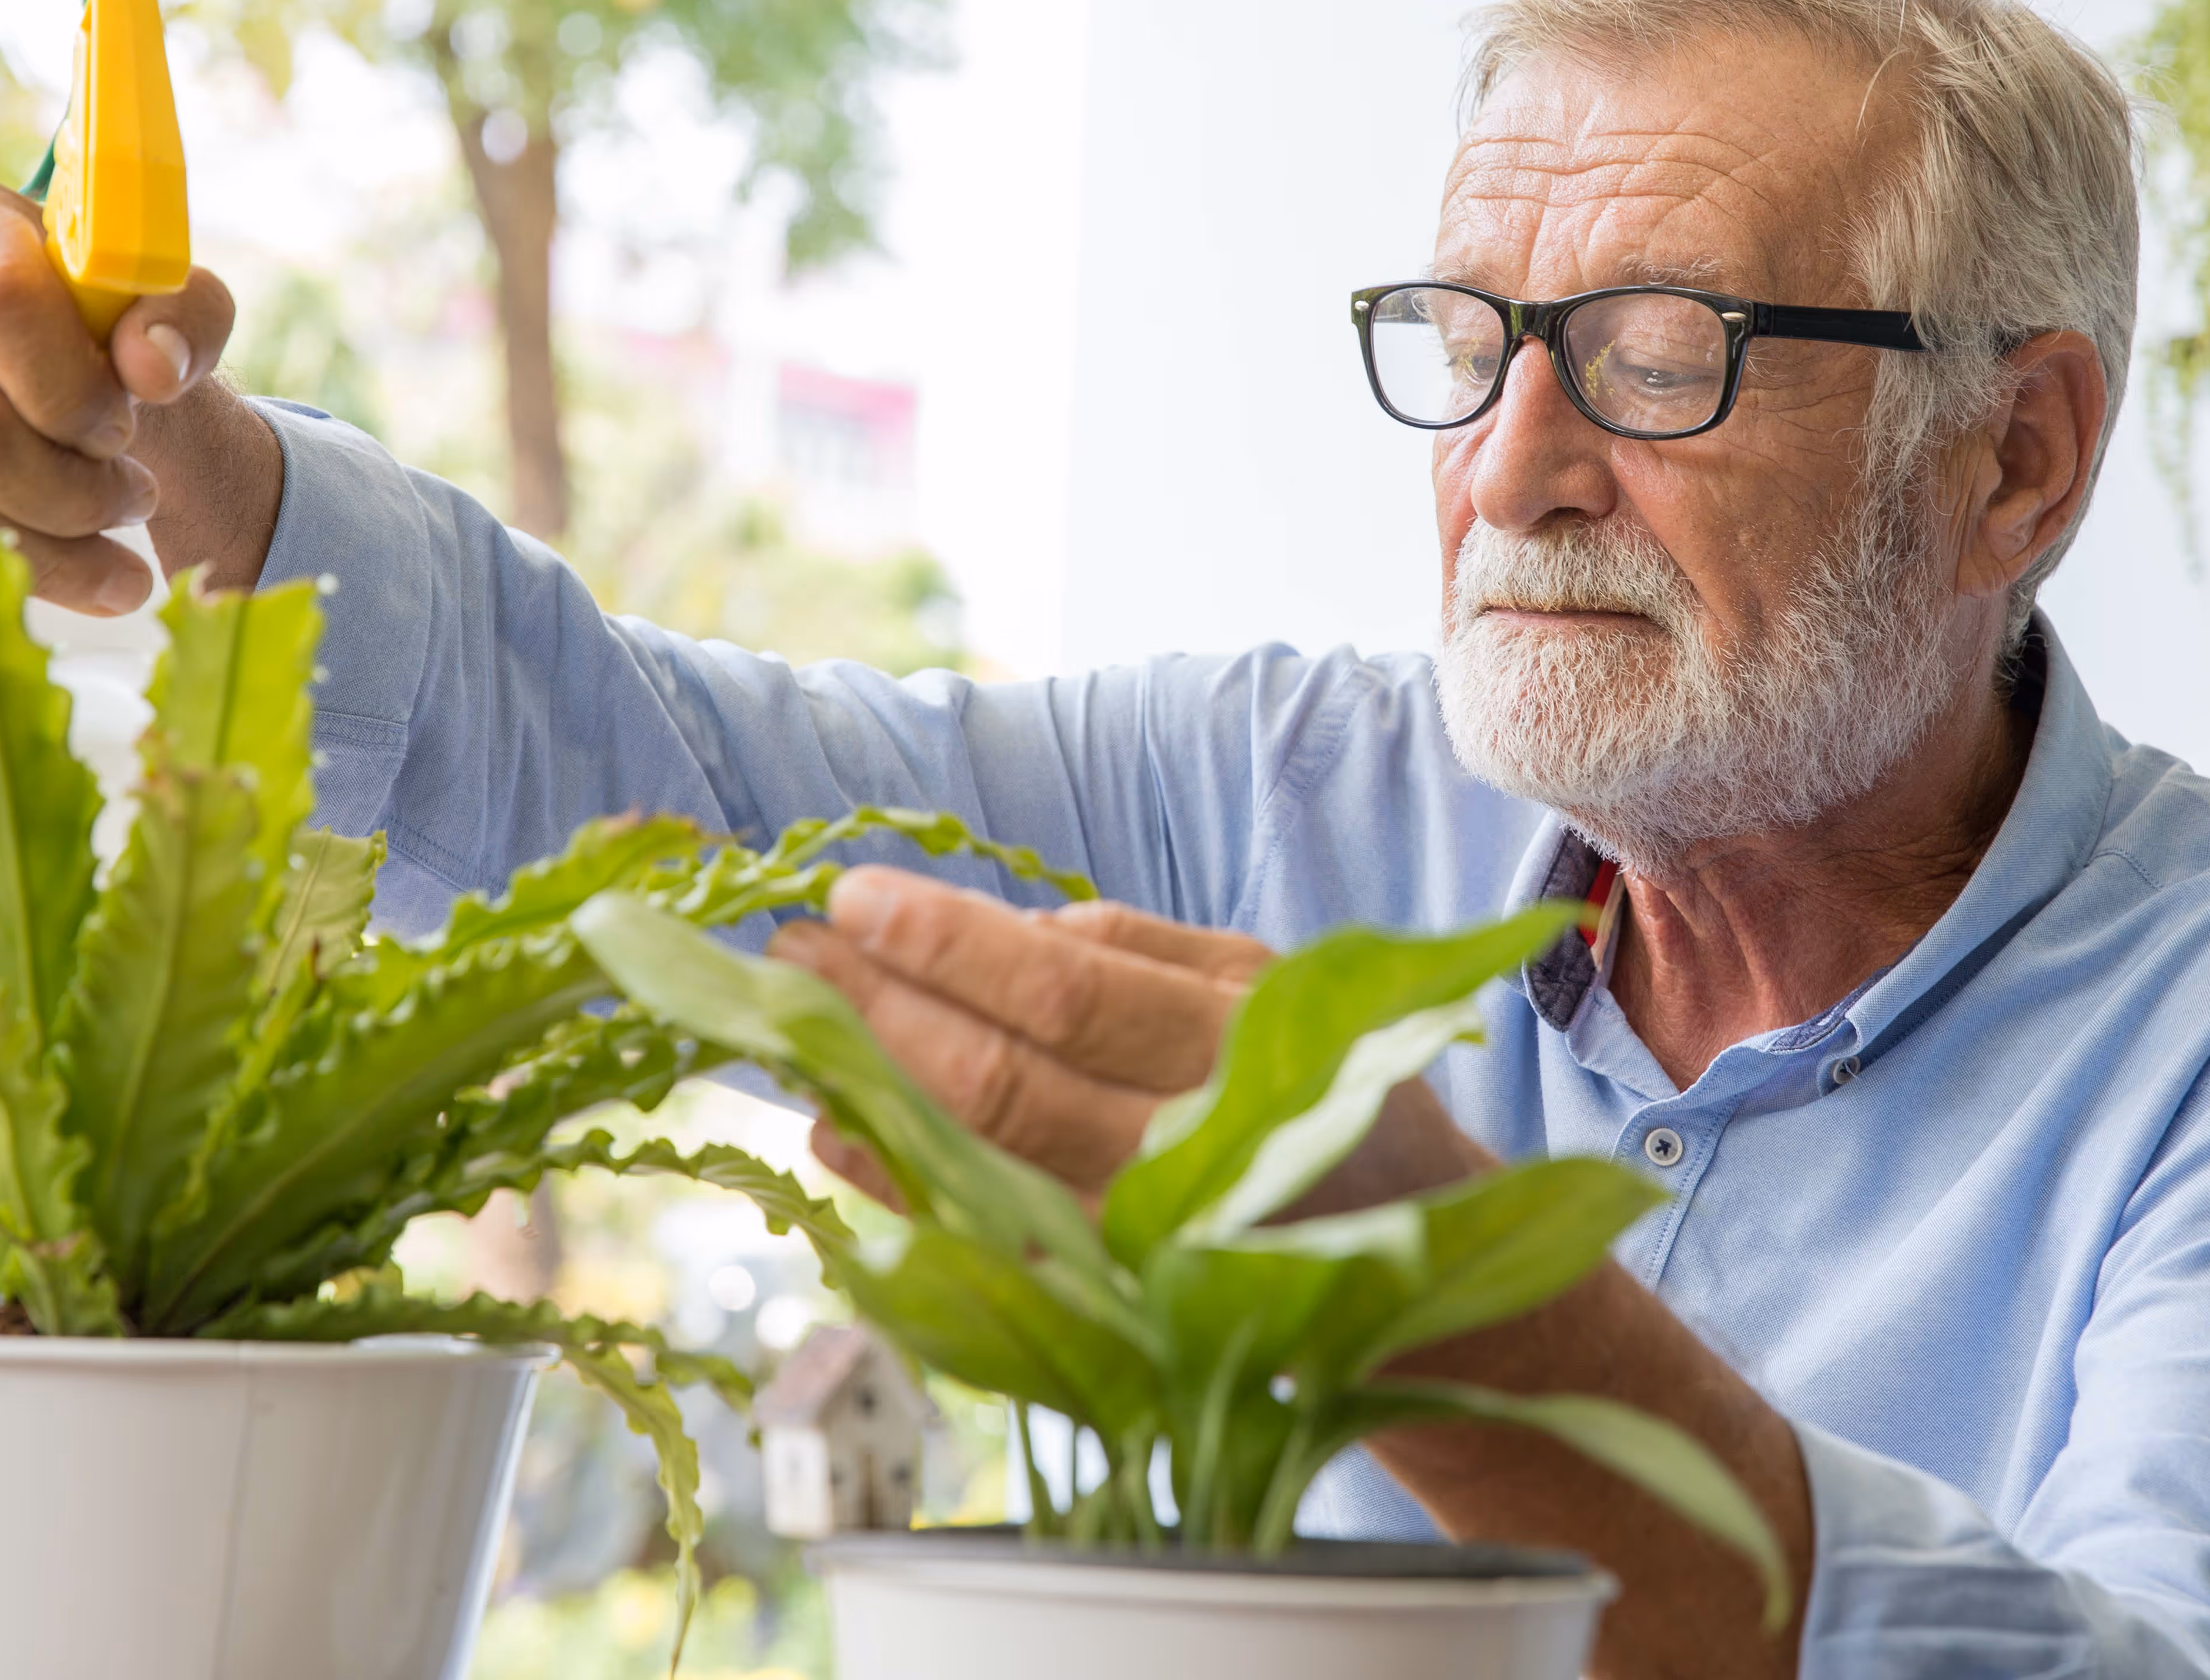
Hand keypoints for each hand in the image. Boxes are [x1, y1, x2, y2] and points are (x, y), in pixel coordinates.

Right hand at [0, 174, 256, 611]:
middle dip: (70, 492)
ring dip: (36, 548)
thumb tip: (154, 369)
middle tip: (132, 502)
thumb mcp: (157, 305)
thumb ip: (185, 317)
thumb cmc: (88, 327)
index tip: (124, 432)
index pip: (1, 301)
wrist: (13, 353)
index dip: (74, 391)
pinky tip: (35, 577)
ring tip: (109, 552)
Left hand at [773, 868, 1485, 1213]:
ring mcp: (1145, 1248)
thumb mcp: (1265, 988)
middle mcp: (1192, 1153)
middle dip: (880, 1006)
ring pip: (977, 1167)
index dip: (948, 946)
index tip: (854, 898)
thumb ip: (1142, 949)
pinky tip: (843, 1135)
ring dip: (869, 1094)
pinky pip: (982, 1243)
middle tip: (791, 950)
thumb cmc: (1330, 1092)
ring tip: (795, 1027)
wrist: (1417, 1267)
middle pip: (1001, 1080)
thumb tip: (1011, 927)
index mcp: (1240, 1043)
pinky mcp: (1113, 1312)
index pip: (1066, 992)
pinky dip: (900, 1189)